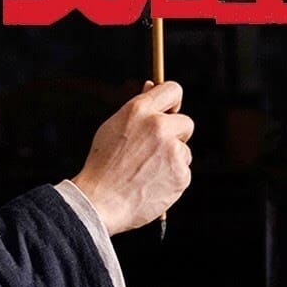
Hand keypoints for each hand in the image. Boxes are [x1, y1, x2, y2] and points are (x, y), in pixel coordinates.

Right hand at [71, 80, 193, 235]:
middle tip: (155, 151)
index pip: (173, 90)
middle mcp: (159, 126)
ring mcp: (172, 151)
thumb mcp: (114, 127)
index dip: (173, 102)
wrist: (100, 201)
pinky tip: (151, 185)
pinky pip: (183, 172)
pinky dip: (172, 179)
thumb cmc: (103, 164)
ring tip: (146, 172)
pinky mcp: (181, 174)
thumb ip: (137, 107)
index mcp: (139, 110)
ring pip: (184, 151)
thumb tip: (151, 84)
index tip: (171, 112)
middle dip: (176, 135)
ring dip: (172, 159)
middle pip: (186, 123)